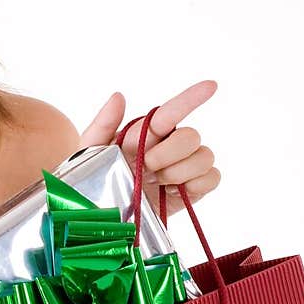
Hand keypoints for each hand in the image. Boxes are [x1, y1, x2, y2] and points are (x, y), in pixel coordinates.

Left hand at [78, 80, 220, 217]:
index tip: (210, 86)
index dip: (192, 98)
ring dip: (180, 172)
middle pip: (191, 136)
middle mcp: (170, 146)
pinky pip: (212, 179)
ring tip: (157, 183)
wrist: (107, 217)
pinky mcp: (193, 190)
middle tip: (146, 167)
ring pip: (204, 157)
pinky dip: (196, 185)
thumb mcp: (91, 152)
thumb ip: (103, 124)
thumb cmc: (98, 180)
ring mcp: (184, 167)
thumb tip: (119, 96)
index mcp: (148, 133)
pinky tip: (171, 192)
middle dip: (169, 153)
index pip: (172, 111)